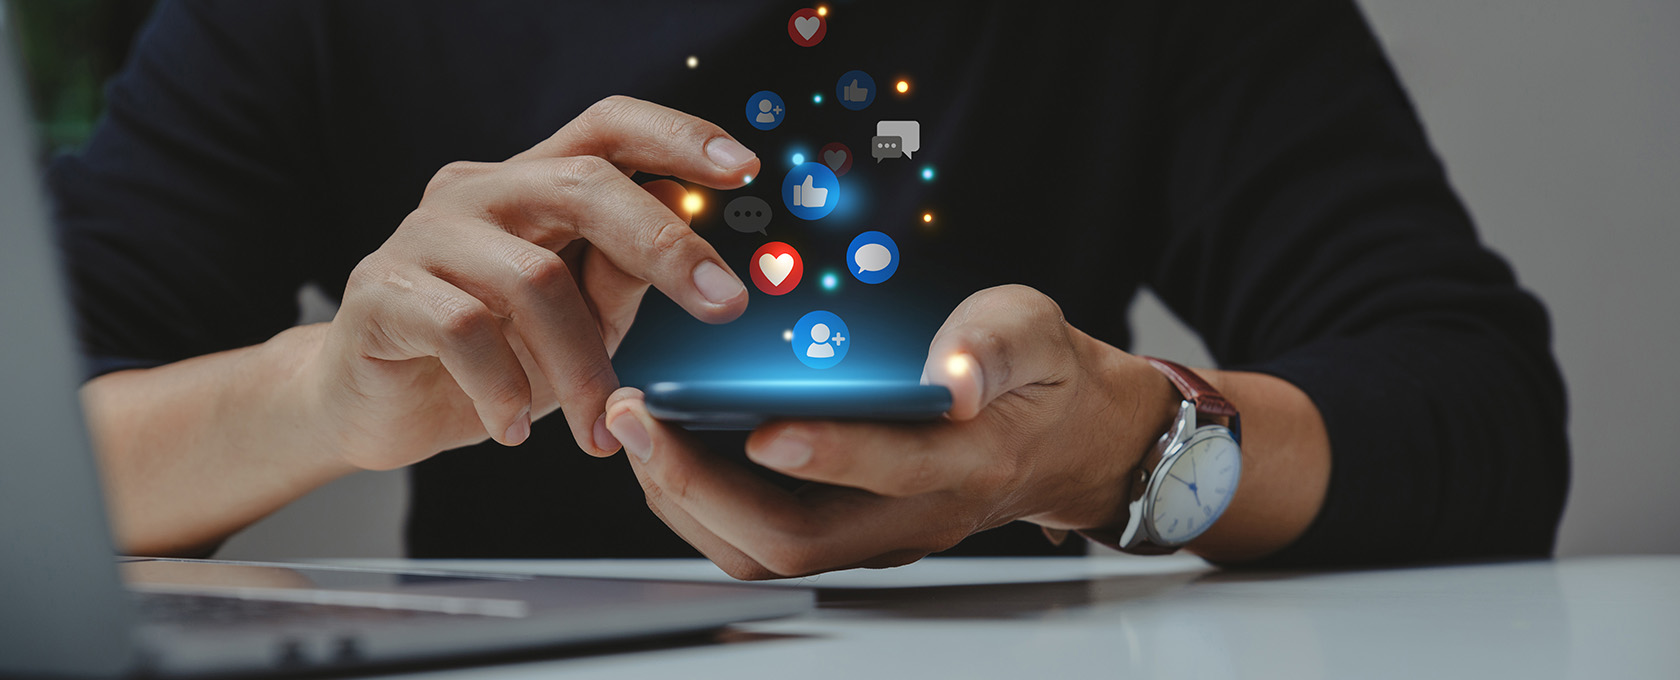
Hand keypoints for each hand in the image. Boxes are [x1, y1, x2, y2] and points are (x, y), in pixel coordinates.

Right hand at [309, 96, 759, 470]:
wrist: (373, 405)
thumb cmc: (490, 358)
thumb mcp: (578, 324)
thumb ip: (621, 278)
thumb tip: (690, 238)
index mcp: (533, 184)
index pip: (608, 127)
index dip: (677, 136)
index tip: (745, 167)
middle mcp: (478, 191)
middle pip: (582, 184)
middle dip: (665, 245)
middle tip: (724, 305)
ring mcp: (424, 235)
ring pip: (533, 279)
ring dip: (581, 365)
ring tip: (595, 429)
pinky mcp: (382, 291)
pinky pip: (464, 330)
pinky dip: (503, 389)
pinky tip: (514, 428)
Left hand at [604, 285, 1180, 578]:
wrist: (1066, 442)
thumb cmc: (1043, 380)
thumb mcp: (1036, 334)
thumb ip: (996, 344)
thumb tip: (954, 373)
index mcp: (968, 464)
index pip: (893, 473)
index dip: (826, 454)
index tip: (757, 424)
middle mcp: (914, 517)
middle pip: (796, 539)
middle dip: (701, 486)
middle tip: (639, 420)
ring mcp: (876, 534)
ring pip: (764, 551)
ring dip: (686, 500)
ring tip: (635, 430)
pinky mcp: (848, 531)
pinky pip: (760, 539)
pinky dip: (700, 502)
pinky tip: (666, 448)